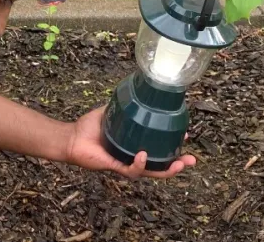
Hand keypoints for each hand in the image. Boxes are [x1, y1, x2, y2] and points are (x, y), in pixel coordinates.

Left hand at [64, 106, 195, 179]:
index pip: (158, 149)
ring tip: (179, 164)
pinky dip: (139, 164)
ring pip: (150, 172)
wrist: (71, 137)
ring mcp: (124, 164)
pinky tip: (144, 156)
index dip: (173, 146)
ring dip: (166, 170)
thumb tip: (136, 90)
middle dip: (178, 164)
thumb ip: (123, 105)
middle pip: (160, 165)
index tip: (185, 136)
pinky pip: (131, 170)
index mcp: (133, 145)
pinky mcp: (114, 167)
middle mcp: (131, 157)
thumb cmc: (88, 127)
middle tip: (192, 160)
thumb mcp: (110, 112)